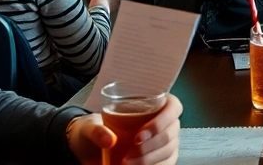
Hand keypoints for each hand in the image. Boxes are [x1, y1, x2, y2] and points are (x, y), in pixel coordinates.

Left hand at [67, 94, 181, 164]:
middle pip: (171, 133)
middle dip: (151, 146)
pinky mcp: (162, 157)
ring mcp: (165, 140)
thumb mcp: (90, 126)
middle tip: (129, 155)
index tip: (139, 137)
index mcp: (153, 103)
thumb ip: (96, 130)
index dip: (162, 121)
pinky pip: (167, 163)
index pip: (173, 107)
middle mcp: (164, 121)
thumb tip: (109, 140)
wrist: (91, 149)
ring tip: (127, 163)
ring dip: (150, 159)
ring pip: (170, 150)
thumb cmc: (95, 130)